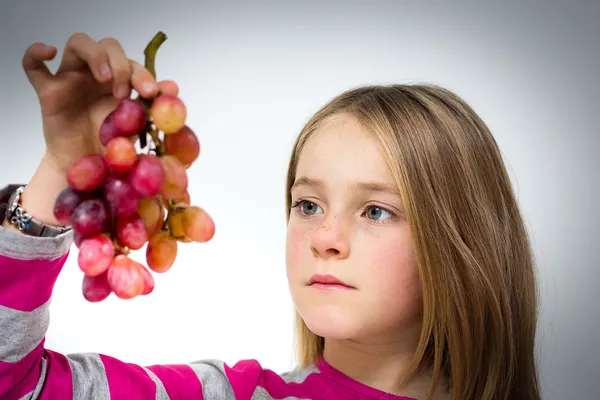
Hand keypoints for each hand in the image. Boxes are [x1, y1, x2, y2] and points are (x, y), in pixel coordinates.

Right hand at [23, 32, 178, 172]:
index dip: (143, 74)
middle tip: (125, 91)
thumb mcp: (136, 130)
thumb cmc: (111, 147)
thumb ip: (153, 109)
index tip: (152, 92)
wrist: (87, 170)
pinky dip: (35, 53)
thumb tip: (173, 88)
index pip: (132, 64)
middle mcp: (97, 75)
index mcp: (121, 82)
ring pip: (79, 44)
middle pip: (109, 46)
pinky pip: (33, 66)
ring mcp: (72, 80)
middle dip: (122, 64)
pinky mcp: (48, 93)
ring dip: (96, 55)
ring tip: (104, 79)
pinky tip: (49, 52)